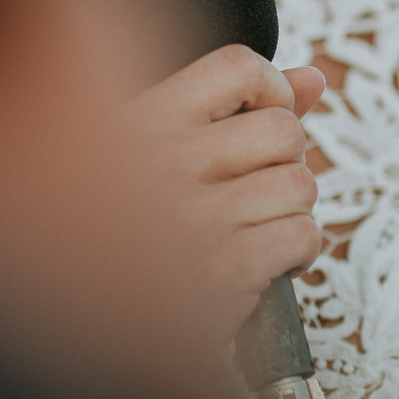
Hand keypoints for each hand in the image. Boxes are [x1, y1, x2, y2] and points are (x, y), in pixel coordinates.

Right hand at [126, 44, 323, 348]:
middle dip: (284, 162)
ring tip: (258, 228)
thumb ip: (232, 109)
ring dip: (291, 210)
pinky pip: (302, 236)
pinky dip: (298, 251)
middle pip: (283, 131)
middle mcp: (162, 163)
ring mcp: (193, 218)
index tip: (261, 119)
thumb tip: (312, 78)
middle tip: (256, 189)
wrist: (86, 331)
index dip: (271, 88)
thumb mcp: (148, 154)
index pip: (237, 67)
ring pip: (300, 185)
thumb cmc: (120, 233)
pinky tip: (267, 262)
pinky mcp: (224, 272)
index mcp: (137, 124)